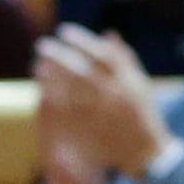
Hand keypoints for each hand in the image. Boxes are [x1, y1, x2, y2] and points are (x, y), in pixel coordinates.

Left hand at [33, 27, 170, 183]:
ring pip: (70, 92)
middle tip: (42, 45)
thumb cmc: (142, 113)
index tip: (64, 31)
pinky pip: (67, 114)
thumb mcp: (139, 83)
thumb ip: (124, 59)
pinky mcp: (91, 132)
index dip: (82, 41)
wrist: (145, 152)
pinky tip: (41, 88)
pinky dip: (52, 99)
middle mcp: (115, 97)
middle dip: (60, 56)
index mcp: (128, 82)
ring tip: (37, 65)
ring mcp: (102, 116)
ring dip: (52, 77)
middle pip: (81, 72)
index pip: (102, 55)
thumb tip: (108, 33)